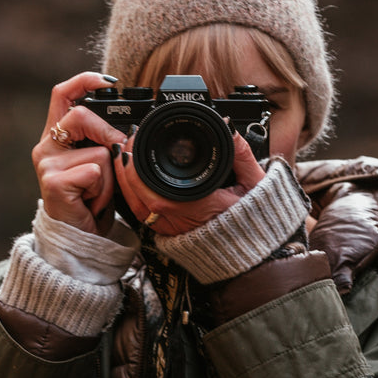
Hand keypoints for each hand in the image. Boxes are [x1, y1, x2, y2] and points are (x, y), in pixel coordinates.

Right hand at [32, 73, 127, 234]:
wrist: (79, 238)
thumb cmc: (90, 201)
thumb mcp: (99, 165)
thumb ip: (103, 141)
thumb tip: (127, 131)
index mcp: (56, 137)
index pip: (62, 94)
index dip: (84, 81)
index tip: (108, 82)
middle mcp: (46, 147)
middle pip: (81, 116)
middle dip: (108, 134)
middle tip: (115, 157)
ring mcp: (47, 164)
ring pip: (97, 151)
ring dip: (108, 175)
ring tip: (97, 192)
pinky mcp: (53, 183)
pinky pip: (95, 173)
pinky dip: (104, 190)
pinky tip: (92, 202)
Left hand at [114, 128, 265, 236]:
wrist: (252, 249)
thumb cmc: (254, 218)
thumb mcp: (254, 182)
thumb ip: (240, 152)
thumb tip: (227, 128)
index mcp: (201, 207)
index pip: (158, 191)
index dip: (138, 168)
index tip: (136, 142)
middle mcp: (182, 222)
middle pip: (139, 196)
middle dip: (127, 166)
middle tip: (127, 142)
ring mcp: (173, 230)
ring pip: (135, 206)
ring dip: (125, 179)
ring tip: (124, 154)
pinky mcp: (168, 233)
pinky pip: (141, 214)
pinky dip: (132, 193)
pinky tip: (130, 176)